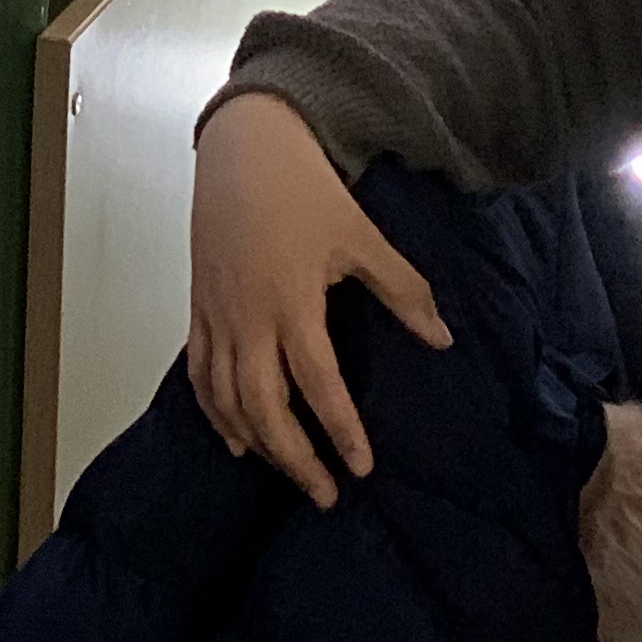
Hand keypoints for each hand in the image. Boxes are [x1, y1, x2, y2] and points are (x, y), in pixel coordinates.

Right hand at [186, 92, 451, 508]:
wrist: (241, 146)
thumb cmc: (304, 189)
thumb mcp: (362, 235)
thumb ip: (403, 290)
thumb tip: (442, 339)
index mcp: (290, 299)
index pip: (315, 381)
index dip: (337, 428)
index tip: (361, 467)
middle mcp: (246, 314)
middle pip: (261, 404)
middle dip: (292, 456)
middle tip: (327, 494)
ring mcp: (215, 312)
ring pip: (225, 397)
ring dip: (255, 442)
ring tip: (288, 472)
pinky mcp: (198, 306)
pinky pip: (199, 372)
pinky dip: (215, 411)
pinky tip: (235, 439)